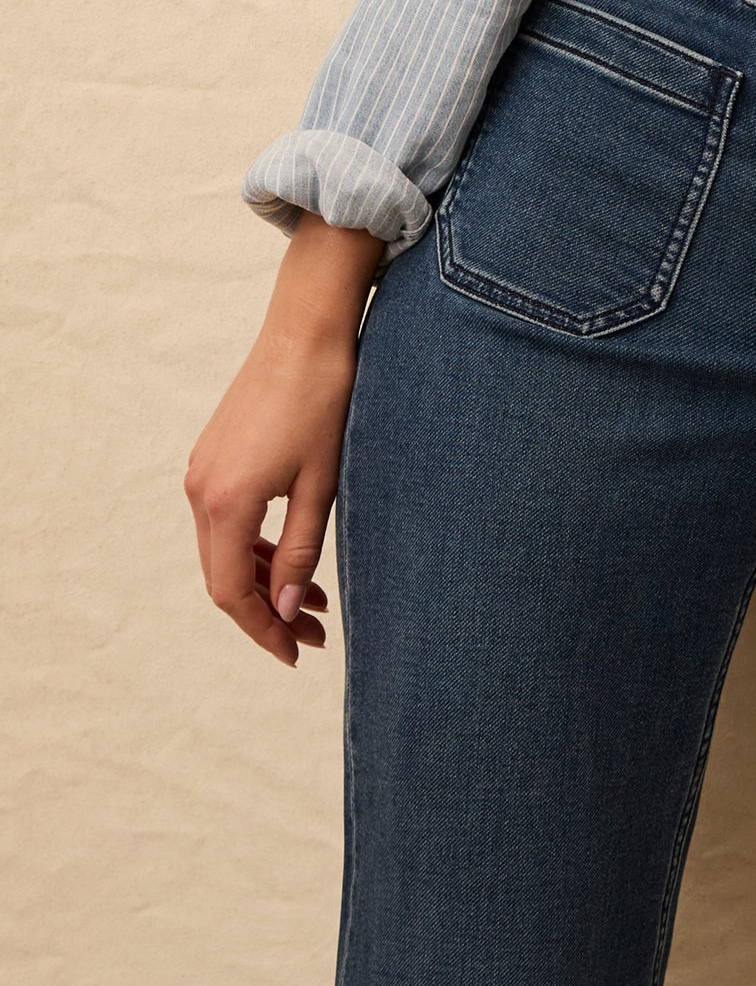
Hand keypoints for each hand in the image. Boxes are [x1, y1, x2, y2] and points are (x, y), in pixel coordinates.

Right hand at [185, 217, 383, 666]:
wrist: (306, 332)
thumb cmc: (325, 402)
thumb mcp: (323, 486)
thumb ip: (300, 552)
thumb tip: (284, 610)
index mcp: (226, 501)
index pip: (231, 592)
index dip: (262, 630)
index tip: (297, 653)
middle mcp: (200, 490)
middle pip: (221, 577)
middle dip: (266, 613)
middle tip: (314, 636)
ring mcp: (201, 472)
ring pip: (222, 551)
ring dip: (263, 582)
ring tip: (315, 604)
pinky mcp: (213, 458)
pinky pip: (224, 522)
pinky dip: (254, 549)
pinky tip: (290, 562)